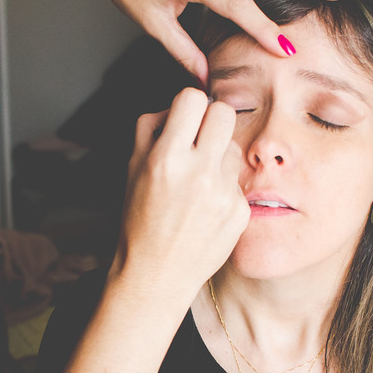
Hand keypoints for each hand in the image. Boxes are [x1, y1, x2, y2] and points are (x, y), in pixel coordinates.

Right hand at [112, 88, 247, 300]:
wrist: (157, 274)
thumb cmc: (140, 220)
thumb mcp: (132, 167)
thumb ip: (152, 128)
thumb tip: (178, 106)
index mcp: (166, 158)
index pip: (193, 99)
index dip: (188, 105)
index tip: (185, 117)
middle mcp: (198, 173)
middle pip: (224, 112)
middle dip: (211, 119)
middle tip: (200, 138)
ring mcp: (223, 193)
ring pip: (234, 147)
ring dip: (219, 155)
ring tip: (199, 181)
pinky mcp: (240, 211)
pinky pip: (237, 180)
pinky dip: (224, 187)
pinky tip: (206, 207)